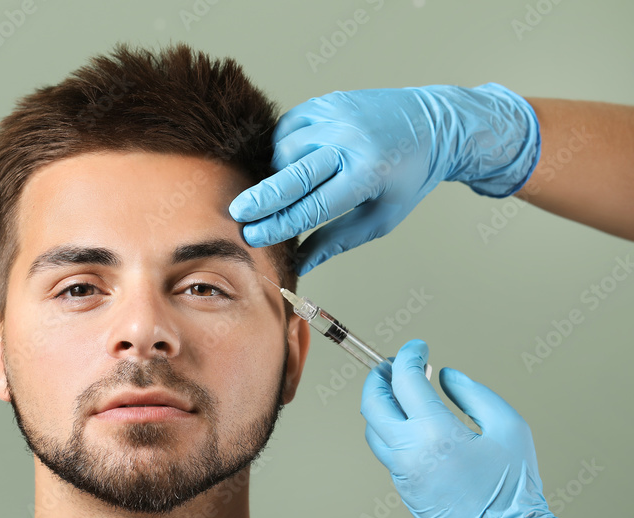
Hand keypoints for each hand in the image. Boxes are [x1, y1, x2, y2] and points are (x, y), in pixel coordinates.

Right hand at [229, 84, 540, 275]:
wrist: (433, 124)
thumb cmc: (406, 178)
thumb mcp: (380, 218)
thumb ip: (337, 241)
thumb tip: (300, 264)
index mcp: (368, 174)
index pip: (313, 206)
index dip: (279, 225)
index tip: (253, 236)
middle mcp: (350, 140)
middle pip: (292, 174)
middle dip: (261, 198)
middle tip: (236, 214)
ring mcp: (337, 116)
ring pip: (284, 149)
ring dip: (274, 174)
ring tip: (276, 191)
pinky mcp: (327, 102)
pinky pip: (287, 127)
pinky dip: (281, 148)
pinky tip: (286, 163)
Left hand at [360, 339, 633, 517]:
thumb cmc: (514, 491)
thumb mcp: (510, 428)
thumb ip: (474, 394)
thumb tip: (445, 376)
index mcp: (434, 434)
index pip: (404, 380)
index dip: (408, 356)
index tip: (418, 347)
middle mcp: (408, 452)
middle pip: (372, 402)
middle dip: (377, 376)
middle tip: (392, 364)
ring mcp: (400, 473)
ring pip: (373, 428)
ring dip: (382, 404)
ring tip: (403, 391)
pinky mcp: (402, 489)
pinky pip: (386, 450)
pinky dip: (391, 428)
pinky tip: (414, 423)